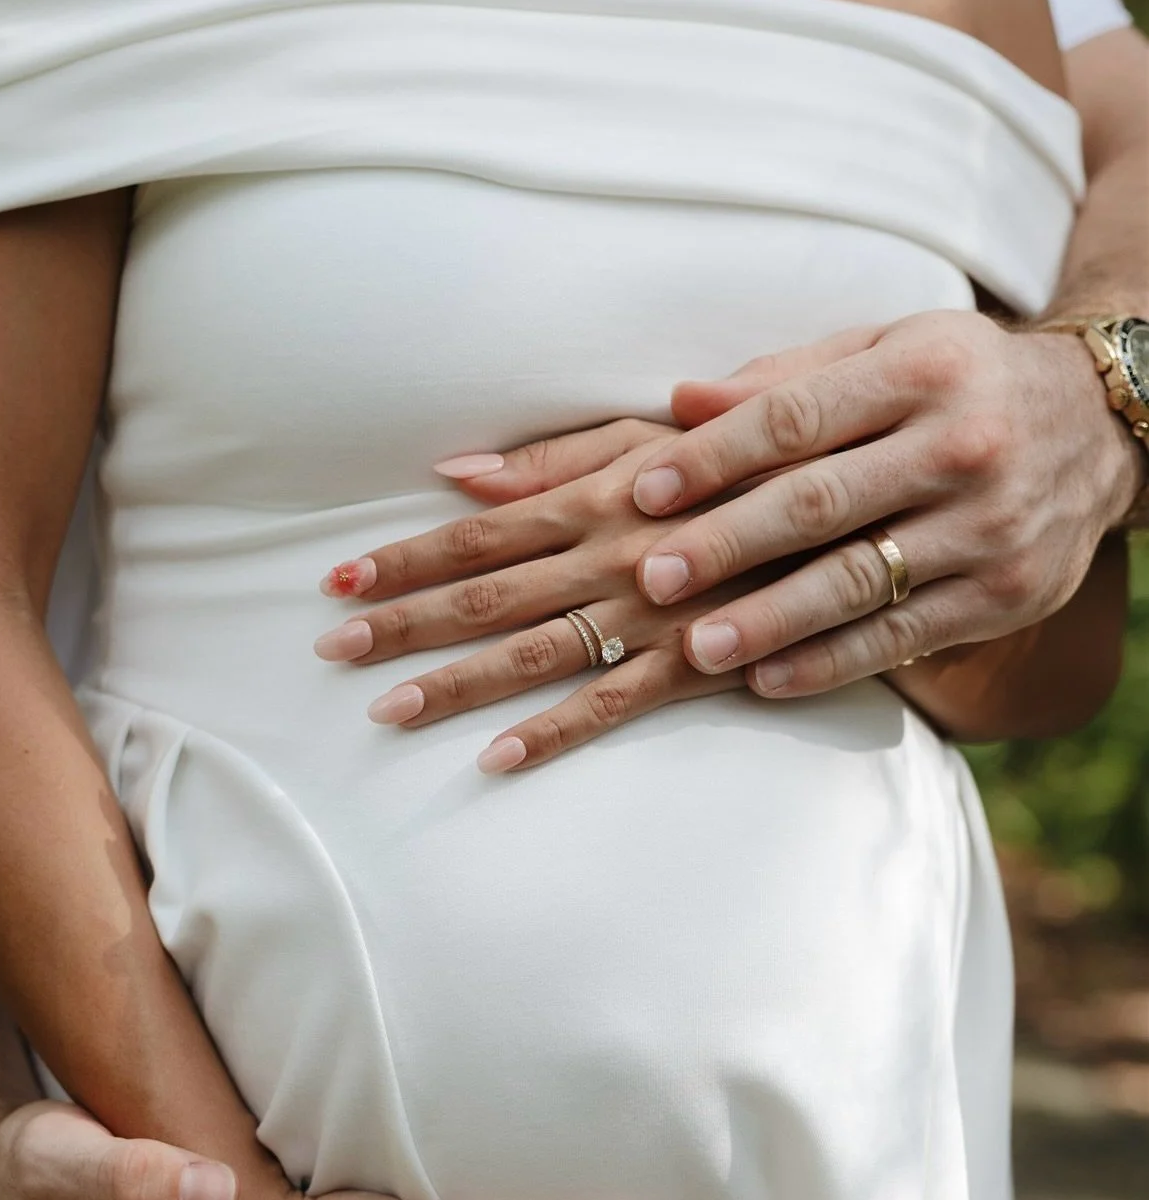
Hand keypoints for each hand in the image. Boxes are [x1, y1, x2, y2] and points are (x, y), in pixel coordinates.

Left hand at [315, 420, 760, 769]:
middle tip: (330, 648)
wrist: (869, 507)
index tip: (338, 579)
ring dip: (455, 683)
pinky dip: (553, 734)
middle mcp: (610, 557)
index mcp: (597, 495)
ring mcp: (649, 615)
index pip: (481, 530)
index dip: (406, 557)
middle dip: (405, 622)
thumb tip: (456, 472)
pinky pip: (613, 705)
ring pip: (533, 655)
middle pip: (487, 595)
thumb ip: (558, 454)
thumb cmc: (747, 464)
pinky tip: (495, 761)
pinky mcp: (694, 665)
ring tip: (385, 709)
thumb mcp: (655, 438)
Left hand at [624, 311, 1142, 696]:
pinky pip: (903, 637)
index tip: (643, 491)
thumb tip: (680, 402)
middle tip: (651, 578)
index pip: (796, 418)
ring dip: (770, 620)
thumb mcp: (886, 352)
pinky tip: (766, 680)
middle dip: (727, 545)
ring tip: (697, 649)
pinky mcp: (1005, 596)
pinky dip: (829, 662)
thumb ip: (785, 379)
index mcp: (921, 372)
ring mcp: (989, 528)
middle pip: (820, 503)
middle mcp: (962, 447)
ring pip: (860, 581)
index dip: (714, 458)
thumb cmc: (959, 385)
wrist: (1103, 428)